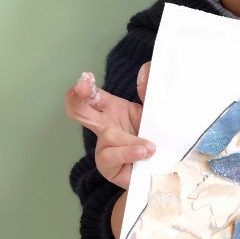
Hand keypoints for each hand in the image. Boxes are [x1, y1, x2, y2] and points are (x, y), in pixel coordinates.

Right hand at [65, 63, 153, 188]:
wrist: (163, 168)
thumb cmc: (155, 136)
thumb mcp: (155, 112)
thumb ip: (150, 92)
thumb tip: (145, 70)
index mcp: (112, 108)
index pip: (92, 95)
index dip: (85, 87)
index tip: (87, 79)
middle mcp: (104, 125)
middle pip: (79, 110)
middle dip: (76, 98)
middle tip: (80, 89)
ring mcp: (104, 146)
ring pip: (109, 136)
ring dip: (131, 140)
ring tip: (150, 146)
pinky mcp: (107, 166)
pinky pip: (111, 156)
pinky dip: (128, 152)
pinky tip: (143, 153)